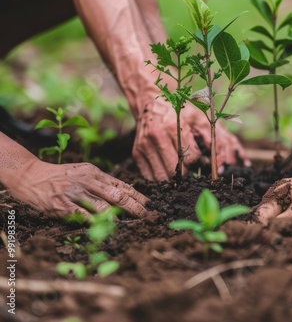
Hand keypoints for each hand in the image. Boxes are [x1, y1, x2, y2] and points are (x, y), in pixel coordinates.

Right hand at [6, 159, 147, 218]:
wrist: (33, 176)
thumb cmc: (63, 176)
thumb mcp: (84, 172)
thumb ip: (102, 182)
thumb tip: (125, 194)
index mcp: (95, 172)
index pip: (121, 185)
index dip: (137, 195)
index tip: (149, 204)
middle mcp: (87, 181)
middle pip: (117, 195)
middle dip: (134, 207)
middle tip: (145, 215)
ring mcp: (75, 193)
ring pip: (102, 206)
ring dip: (118, 216)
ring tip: (130, 223)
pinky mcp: (63, 205)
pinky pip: (83, 216)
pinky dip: (96, 223)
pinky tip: (106, 228)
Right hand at [133, 99, 248, 180]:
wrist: (149, 98)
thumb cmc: (177, 108)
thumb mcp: (197, 116)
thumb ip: (212, 136)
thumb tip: (223, 160)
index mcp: (173, 126)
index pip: (190, 158)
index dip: (198, 162)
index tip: (201, 161)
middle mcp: (156, 136)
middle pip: (175, 170)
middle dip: (186, 175)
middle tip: (191, 173)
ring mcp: (144, 145)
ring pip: (162, 177)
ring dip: (173, 180)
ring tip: (180, 174)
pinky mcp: (137, 152)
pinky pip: (149, 176)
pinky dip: (159, 178)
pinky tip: (167, 171)